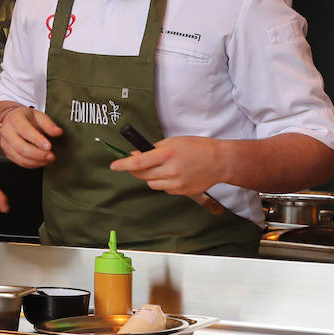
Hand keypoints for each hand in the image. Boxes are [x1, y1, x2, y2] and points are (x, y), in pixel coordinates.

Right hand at [0, 106, 62, 168]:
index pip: (25, 131)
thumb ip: (48, 124)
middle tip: (51, 155)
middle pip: (21, 147)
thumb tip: (58, 132)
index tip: (49, 146)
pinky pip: (20, 162)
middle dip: (38, 154)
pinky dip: (32, 164)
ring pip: (20, 157)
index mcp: (15, 119)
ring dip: (37, 161)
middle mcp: (7, 132)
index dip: (38, 140)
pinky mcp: (8, 153)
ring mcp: (5, 144)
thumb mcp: (37, 115)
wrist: (8, 120)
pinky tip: (41, 161)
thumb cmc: (24, 118)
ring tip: (49, 159)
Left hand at [108, 135, 224, 196]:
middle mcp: (171, 170)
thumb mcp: (174, 142)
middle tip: (137, 163)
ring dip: (151, 176)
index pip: (139, 161)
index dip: (124, 164)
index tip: (114, 165)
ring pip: (152, 183)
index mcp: (167, 154)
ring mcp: (177, 183)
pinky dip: (164, 182)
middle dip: (136, 169)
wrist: (220, 161)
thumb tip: (135, 155)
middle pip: (142, 174)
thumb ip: (153, 149)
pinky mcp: (182, 192)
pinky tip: (175, 174)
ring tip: (164, 167)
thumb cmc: (197, 148)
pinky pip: (164, 189)